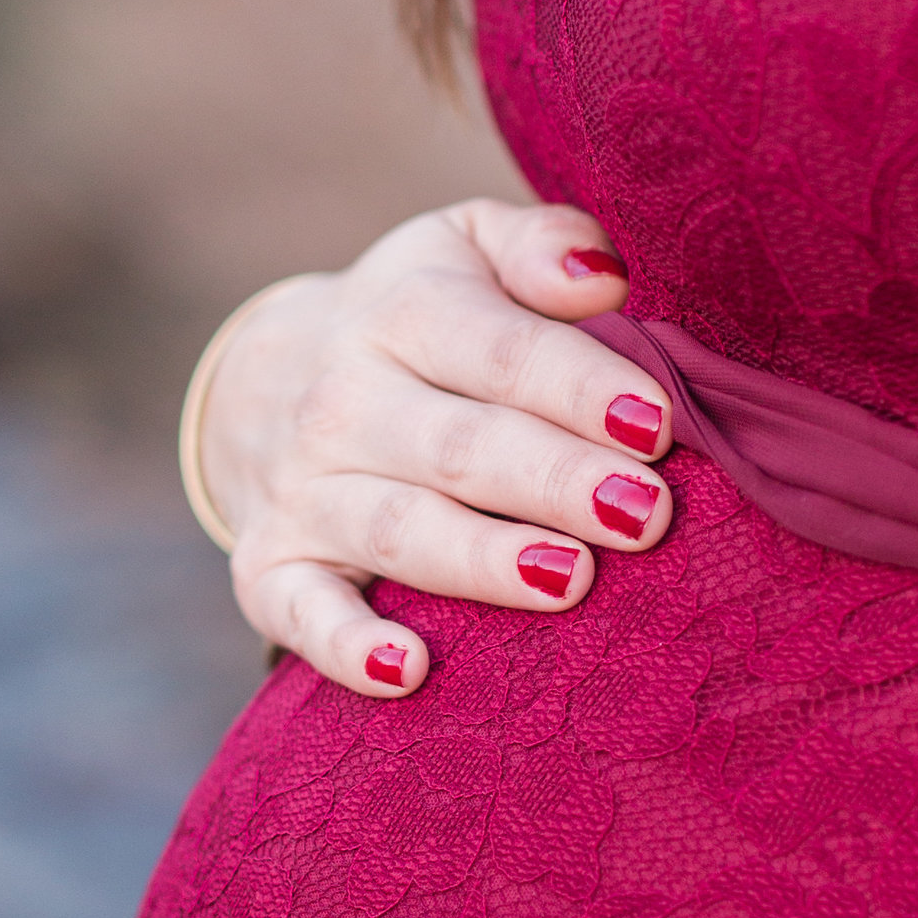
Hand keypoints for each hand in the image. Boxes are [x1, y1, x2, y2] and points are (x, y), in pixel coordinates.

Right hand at [197, 200, 675, 695]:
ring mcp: (304, 492)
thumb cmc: (416, 321)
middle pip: (459, 447)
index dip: (578, 387)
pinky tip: (408, 671)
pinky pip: (304, 614)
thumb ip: (538, 247)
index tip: (658, 424)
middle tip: (645, 514)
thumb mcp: (465, 249)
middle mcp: (343, 402)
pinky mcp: (272, 570)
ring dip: (482, 560)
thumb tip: (603, 278)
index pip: (498, 352)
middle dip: (554, 481)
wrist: (259, 383)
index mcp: (401, 315)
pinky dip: (348, 648)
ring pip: (397, 530)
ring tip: (569, 578)